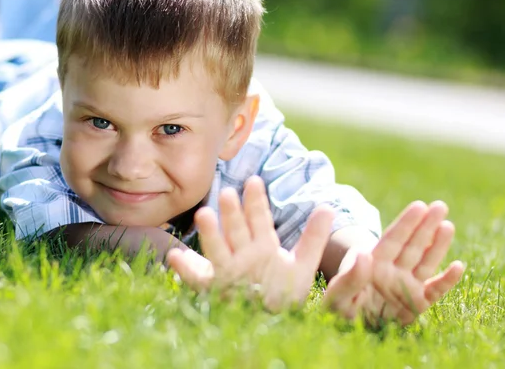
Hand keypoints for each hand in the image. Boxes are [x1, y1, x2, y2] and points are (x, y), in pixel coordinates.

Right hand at [166, 176, 334, 311]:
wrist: (273, 323)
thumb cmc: (285, 293)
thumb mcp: (303, 265)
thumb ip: (314, 238)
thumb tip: (329, 207)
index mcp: (262, 244)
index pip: (258, 218)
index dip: (256, 201)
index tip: (255, 181)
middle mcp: (242, 253)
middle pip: (237, 229)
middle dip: (233, 212)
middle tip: (230, 193)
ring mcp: (227, 269)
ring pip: (217, 248)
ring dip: (210, 233)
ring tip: (204, 215)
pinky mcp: (214, 288)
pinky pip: (198, 278)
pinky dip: (186, 269)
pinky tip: (175, 257)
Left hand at [324, 201, 463, 325]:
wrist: (347, 330)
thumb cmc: (338, 309)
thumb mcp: (337, 295)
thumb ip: (350, 278)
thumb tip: (364, 255)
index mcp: (374, 264)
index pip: (393, 240)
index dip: (406, 223)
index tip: (419, 206)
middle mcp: (393, 272)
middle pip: (412, 246)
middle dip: (426, 226)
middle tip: (441, 206)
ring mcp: (406, 286)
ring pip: (425, 263)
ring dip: (437, 246)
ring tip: (447, 226)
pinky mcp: (416, 305)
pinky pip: (434, 292)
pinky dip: (446, 281)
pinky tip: (458, 266)